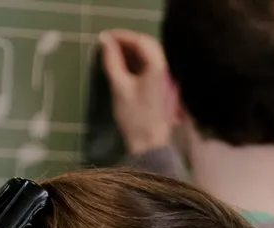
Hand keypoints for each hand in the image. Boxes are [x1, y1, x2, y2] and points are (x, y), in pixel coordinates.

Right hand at [98, 29, 175, 155]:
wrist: (150, 144)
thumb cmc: (135, 118)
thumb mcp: (120, 87)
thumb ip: (112, 61)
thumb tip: (105, 42)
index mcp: (159, 67)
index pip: (141, 41)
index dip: (122, 36)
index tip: (105, 36)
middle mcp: (167, 68)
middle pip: (148, 45)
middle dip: (127, 42)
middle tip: (107, 44)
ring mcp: (168, 76)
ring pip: (150, 55)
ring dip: (132, 52)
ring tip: (113, 53)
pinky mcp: (164, 85)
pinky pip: (152, 66)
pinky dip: (138, 62)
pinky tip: (124, 65)